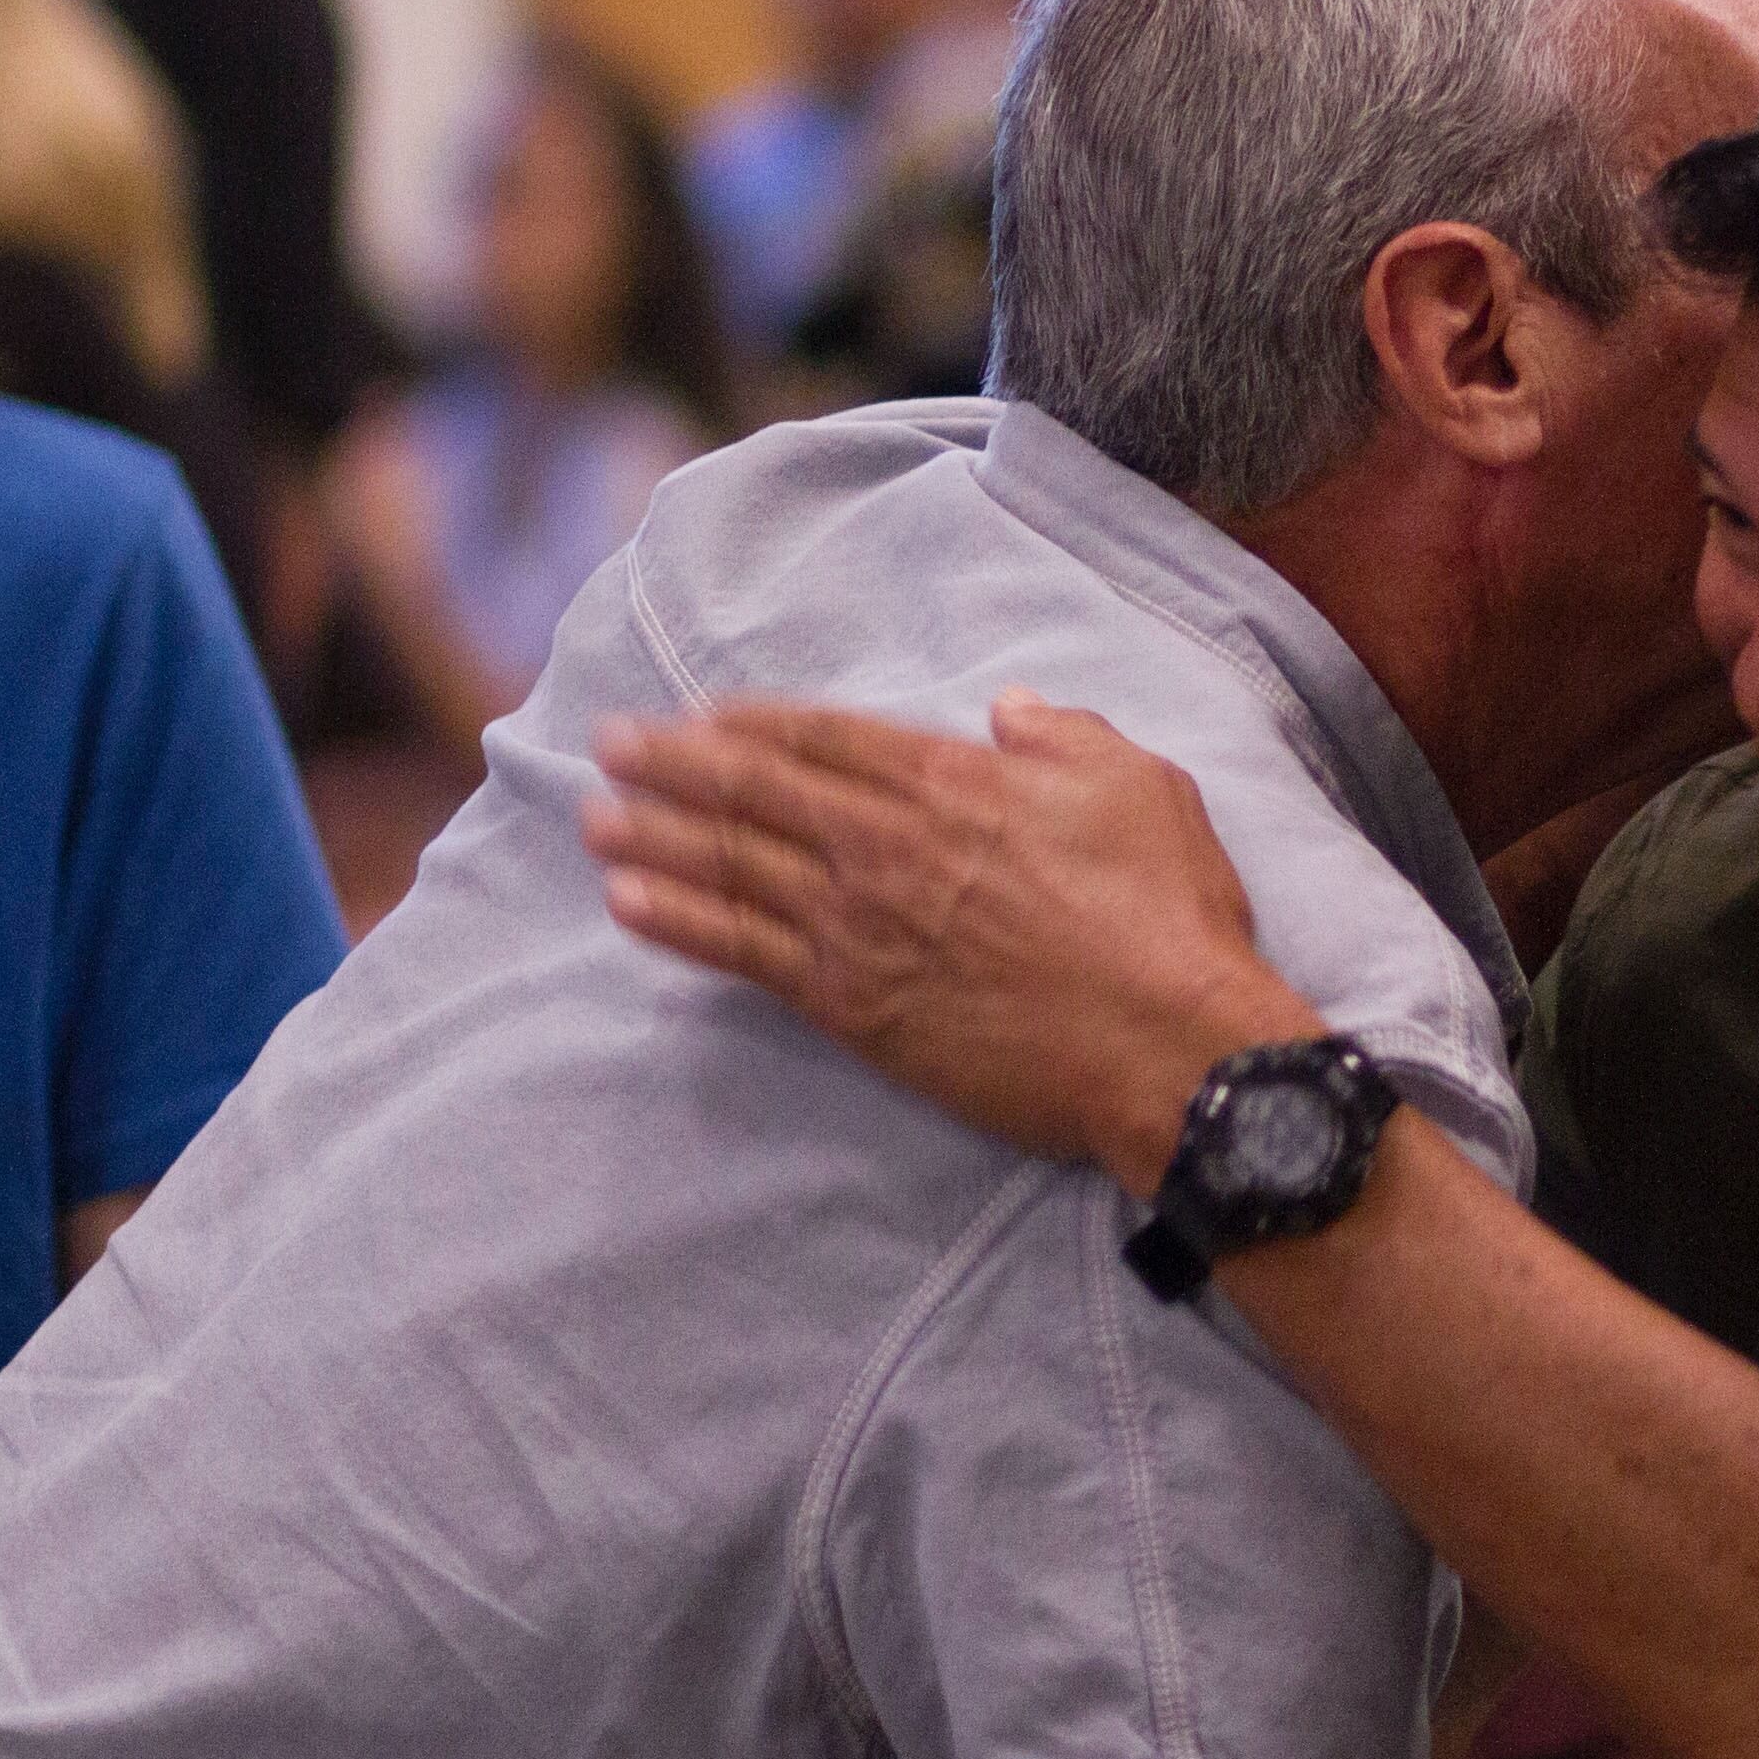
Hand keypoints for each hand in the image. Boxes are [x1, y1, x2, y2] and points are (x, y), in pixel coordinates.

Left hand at [585, 693, 1315, 1190]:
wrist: (1163, 1046)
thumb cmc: (1165, 916)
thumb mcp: (1140, 786)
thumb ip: (1066, 737)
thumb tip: (1011, 712)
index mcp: (950, 781)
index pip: (822, 737)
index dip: (751, 723)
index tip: (700, 715)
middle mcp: (884, 845)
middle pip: (753, 790)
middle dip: (671, 763)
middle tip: (610, 745)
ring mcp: (858, 927)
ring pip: (730, 866)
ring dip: (652, 838)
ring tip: (593, 820)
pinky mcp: (851, 1006)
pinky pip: (740, 954)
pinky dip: (678, 923)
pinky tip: (626, 904)